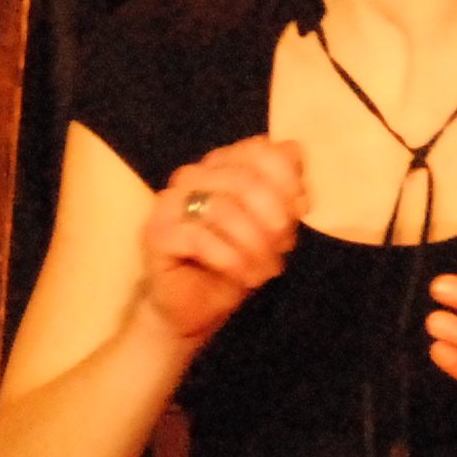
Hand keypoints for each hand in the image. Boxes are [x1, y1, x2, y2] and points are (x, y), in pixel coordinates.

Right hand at [142, 137, 305, 340]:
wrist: (197, 308)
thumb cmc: (235, 262)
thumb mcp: (272, 226)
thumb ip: (284, 190)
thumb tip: (294, 149)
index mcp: (222, 165)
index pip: (259, 150)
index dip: (288, 180)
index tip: (299, 213)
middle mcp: (193, 175)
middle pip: (244, 180)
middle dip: (273, 219)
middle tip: (282, 248)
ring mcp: (170, 201)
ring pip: (222, 209)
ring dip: (254, 245)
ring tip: (263, 271)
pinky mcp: (157, 232)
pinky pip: (199, 237)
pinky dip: (230, 259)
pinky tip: (241, 274)